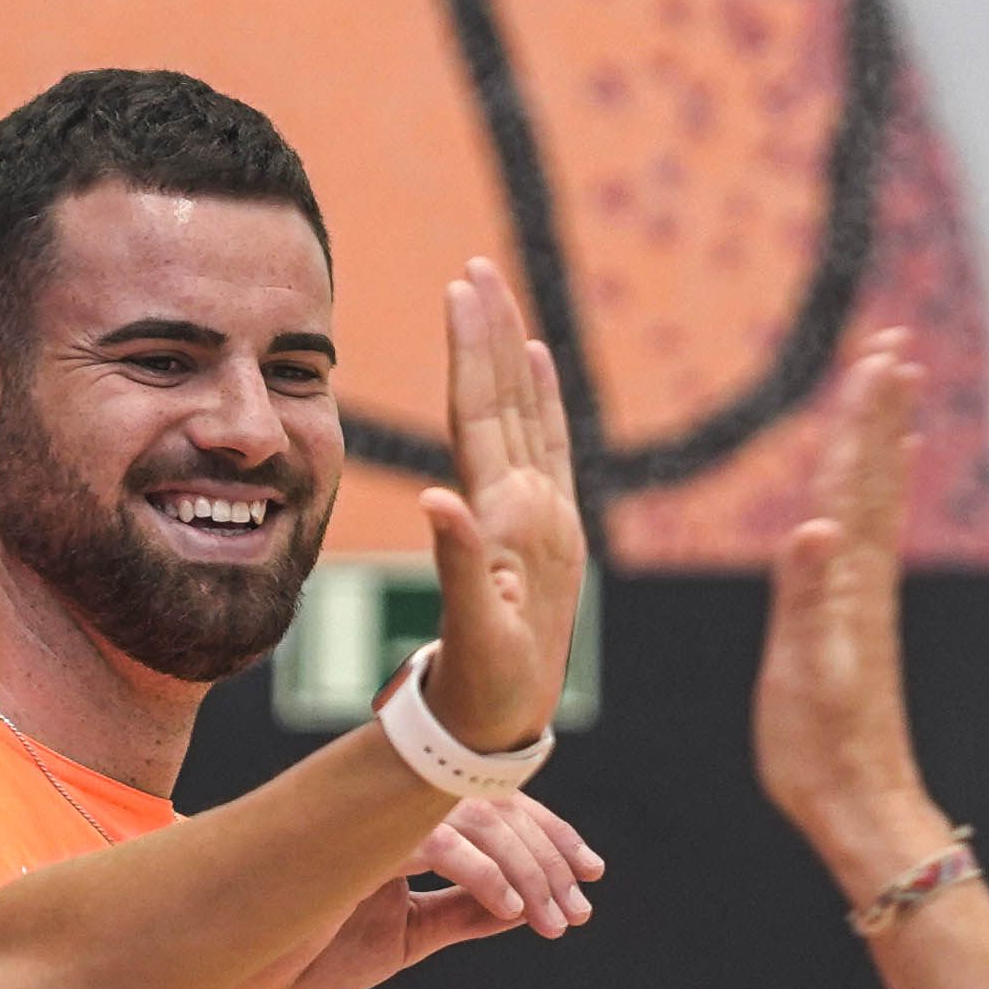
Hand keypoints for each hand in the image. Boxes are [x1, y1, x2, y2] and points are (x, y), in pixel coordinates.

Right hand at [271, 788, 603, 988]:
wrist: (245, 968)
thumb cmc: (311, 947)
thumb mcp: (409, 936)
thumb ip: (463, 914)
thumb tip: (529, 908)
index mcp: (406, 818)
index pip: (495, 808)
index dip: (549, 837)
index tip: (589, 878)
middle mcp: (395, 801)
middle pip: (501, 805)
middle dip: (551, 856)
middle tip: (580, 908)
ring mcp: (378, 814)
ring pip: (483, 820)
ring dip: (530, 873)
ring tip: (555, 920)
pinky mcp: (362, 839)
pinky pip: (443, 845)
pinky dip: (487, 877)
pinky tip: (514, 912)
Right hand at [415, 258, 587, 753]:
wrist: (514, 723)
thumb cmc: (488, 685)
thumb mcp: (475, 630)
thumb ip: (459, 562)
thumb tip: (437, 497)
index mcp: (516, 519)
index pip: (486, 415)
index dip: (471, 349)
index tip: (460, 288)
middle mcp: (539, 504)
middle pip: (510, 398)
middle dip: (493, 329)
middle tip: (478, 265)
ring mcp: (550, 513)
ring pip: (526, 412)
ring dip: (511, 350)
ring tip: (498, 294)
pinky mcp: (551, 527)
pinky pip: (545, 445)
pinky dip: (539, 397)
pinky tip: (537, 362)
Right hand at [754, 332, 951, 893]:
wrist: (859, 804)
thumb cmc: (820, 747)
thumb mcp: (801, 671)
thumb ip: (805, 597)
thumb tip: (814, 528)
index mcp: (846, 583)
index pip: (853, 483)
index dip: (862, 420)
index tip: (878, 357)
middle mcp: (863, 580)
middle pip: (871, 477)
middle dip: (879, 411)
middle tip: (894, 345)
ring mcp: (864, 599)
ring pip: (874, 501)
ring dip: (880, 443)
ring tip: (892, 392)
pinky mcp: (857, 622)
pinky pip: (870, 539)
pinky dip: (877, 499)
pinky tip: (877, 490)